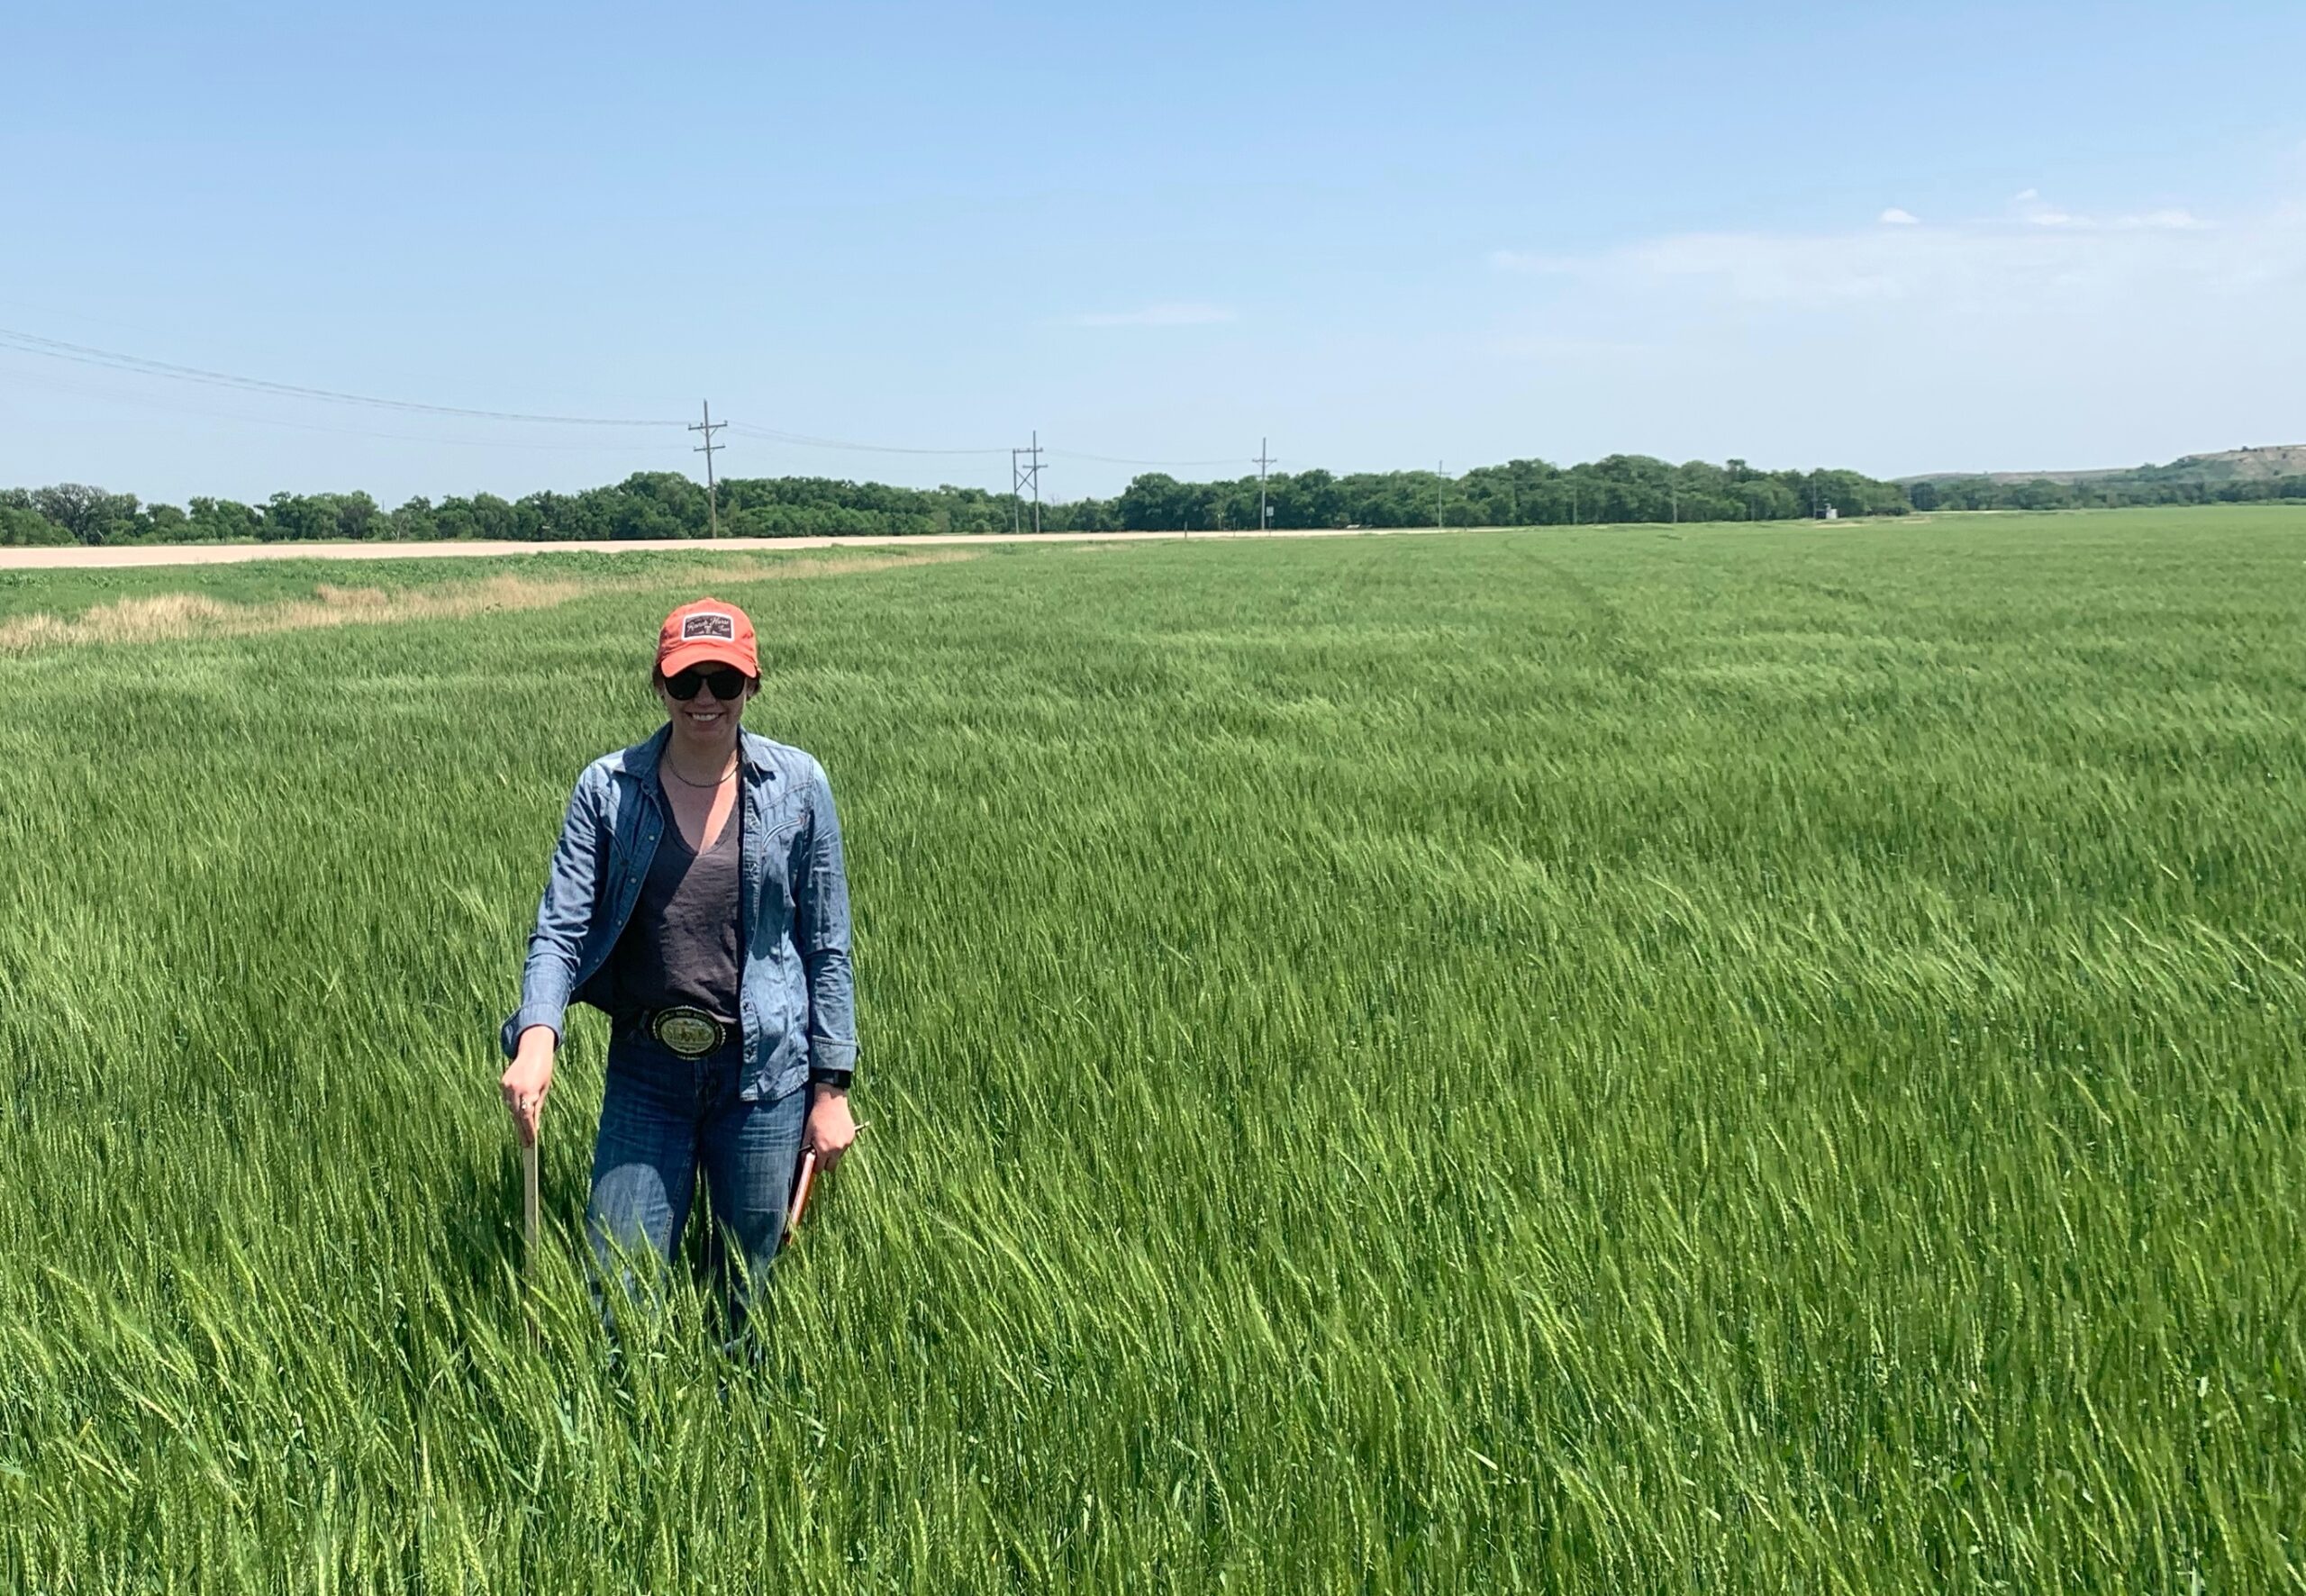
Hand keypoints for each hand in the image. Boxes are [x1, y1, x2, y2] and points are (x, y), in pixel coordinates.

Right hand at [500, 1025, 556, 1145]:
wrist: (533, 1049)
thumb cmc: (544, 1069)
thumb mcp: (544, 1089)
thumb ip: (538, 1108)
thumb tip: (535, 1127)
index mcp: (528, 1090)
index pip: (526, 1116)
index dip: (528, 1130)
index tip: (531, 1142)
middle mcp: (515, 1088)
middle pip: (517, 1115)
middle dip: (522, 1130)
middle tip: (526, 1143)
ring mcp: (506, 1086)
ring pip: (511, 1109)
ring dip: (517, 1121)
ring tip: (523, 1134)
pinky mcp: (502, 1083)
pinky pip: (508, 1100)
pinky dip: (513, 1108)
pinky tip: (518, 1117)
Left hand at [805, 1085, 857, 1171]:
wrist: (831, 1102)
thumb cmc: (817, 1117)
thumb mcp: (808, 1134)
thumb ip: (806, 1150)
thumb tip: (805, 1162)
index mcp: (823, 1149)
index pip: (820, 1169)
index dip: (816, 1167)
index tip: (814, 1163)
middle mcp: (836, 1149)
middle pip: (831, 1167)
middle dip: (825, 1164)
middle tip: (821, 1154)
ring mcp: (845, 1144)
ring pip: (838, 1157)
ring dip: (833, 1153)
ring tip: (829, 1139)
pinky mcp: (851, 1138)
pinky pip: (844, 1147)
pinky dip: (840, 1144)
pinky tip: (836, 1133)